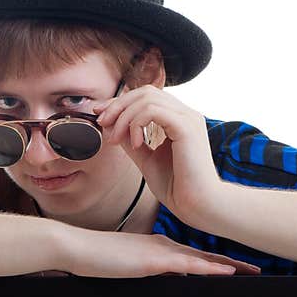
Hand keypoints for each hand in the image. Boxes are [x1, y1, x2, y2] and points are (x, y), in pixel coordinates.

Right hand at [59, 226, 260, 277]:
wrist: (76, 247)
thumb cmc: (94, 257)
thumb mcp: (126, 264)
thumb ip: (144, 269)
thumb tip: (161, 275)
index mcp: (158, 247)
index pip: (193, 255)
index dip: (215, 261)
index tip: (236, 267)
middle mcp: (163, 246)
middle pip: (204, 256)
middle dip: (231, 263)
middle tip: (255, 269)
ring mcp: (159, 252)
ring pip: (202, 259)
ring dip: (228, 265)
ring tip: (251, 271)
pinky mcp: (153, 260)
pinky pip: (188, 265)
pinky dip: (210, 268)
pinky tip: (227, 272)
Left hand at [91, 84, 222, 226]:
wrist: (197, 205)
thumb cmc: (177, 186)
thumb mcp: (147, 159)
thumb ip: (131, 141)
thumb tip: (111, 126)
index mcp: (179, 120)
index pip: (146, 97)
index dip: (120, 102)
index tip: (99, 115)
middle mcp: (186, 114)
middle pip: (145, 92)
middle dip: (118, 105)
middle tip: (103, 123)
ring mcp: (188, 118)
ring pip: (147, 98)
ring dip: (124, 116)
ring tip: (117, 139)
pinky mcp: (187, 127)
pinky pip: (153, 111)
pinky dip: (136, 123)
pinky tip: (136, 143)